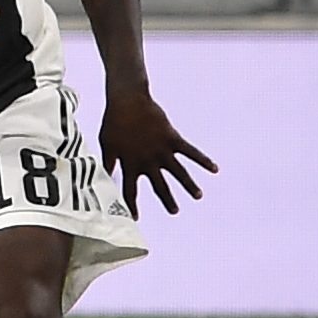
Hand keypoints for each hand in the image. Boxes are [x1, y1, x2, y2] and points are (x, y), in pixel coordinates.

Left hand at [99, 89, 216, 217]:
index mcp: (130, 163)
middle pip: (159, 186)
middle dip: (167, 199)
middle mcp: (148, 161)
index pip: (130, 190)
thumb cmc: (114, 121)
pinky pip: (191, 151)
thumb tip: (103, 178)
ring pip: (178, 173)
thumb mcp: (106, 144)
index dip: (132, 205)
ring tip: (198, 196)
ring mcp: (161, 150)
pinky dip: (203, 160)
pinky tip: (215, 169)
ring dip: (188, 185)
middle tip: (174, 211)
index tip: (135, 218)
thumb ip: (108, 163)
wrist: (128, 99)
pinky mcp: (172, 138)